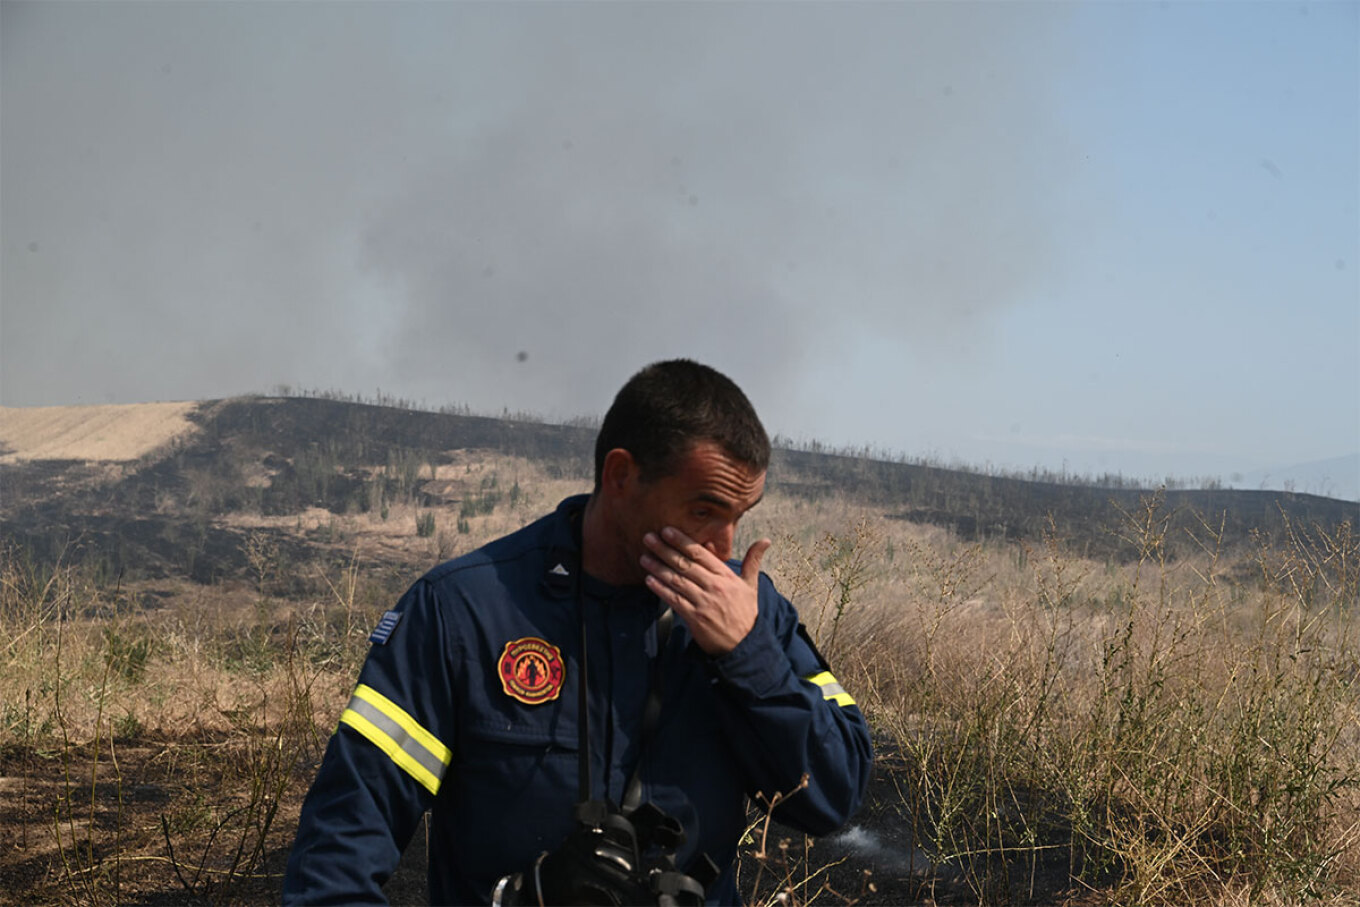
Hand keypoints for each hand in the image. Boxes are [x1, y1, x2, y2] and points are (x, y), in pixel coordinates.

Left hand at [640, 527, 772, 655]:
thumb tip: (765, 540)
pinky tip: (649, 580)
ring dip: (658, 568)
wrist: (745, 644)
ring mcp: (703, 602)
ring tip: (644, 557)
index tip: (667, 530)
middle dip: (665, 550)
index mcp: (726, 576)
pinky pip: (674, 600)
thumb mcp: (751, 585)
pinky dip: (661, 590)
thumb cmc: (745, 613)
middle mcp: (714, 586)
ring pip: (677, 581)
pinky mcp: (695, 618)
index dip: (682, 541)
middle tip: (648, 537)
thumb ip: (753, 561)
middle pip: (685, 564)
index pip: (701, 554)